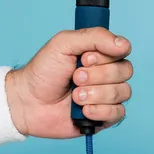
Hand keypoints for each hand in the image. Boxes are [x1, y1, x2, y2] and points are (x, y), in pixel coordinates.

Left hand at [5, 27, 132, 137]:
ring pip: (122, 92)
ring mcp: (107, 96)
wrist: (28, 102)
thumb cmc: (44, 71)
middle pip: (125, 71)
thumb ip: (95, 37)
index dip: (105, 57)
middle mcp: (108, 74)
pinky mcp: (104, 117)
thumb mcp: (64, 43)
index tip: (84, 59)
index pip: (122, 51)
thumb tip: (124, 45)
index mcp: (101, 55)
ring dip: (95, 94)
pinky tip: (83, 110)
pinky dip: (100, 111)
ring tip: (74, 96)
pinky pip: (118, 113)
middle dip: (97, 76)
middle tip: (74, 78)